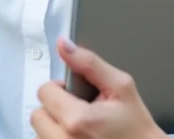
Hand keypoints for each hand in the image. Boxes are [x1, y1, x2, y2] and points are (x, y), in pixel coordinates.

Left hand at [30, 37, 167, 138]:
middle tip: (78, 112)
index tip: (76, 94)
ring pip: (39, 132)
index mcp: (78, 120)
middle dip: (54, 109)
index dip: (60, 88)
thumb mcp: (121, 87)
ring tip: (78, 128)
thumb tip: (64, 44)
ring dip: (53, 127)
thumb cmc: (136, 126)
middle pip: (37, 115)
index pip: (44, 91)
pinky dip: (56, 138)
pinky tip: (74, 137)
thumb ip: (89, 63)